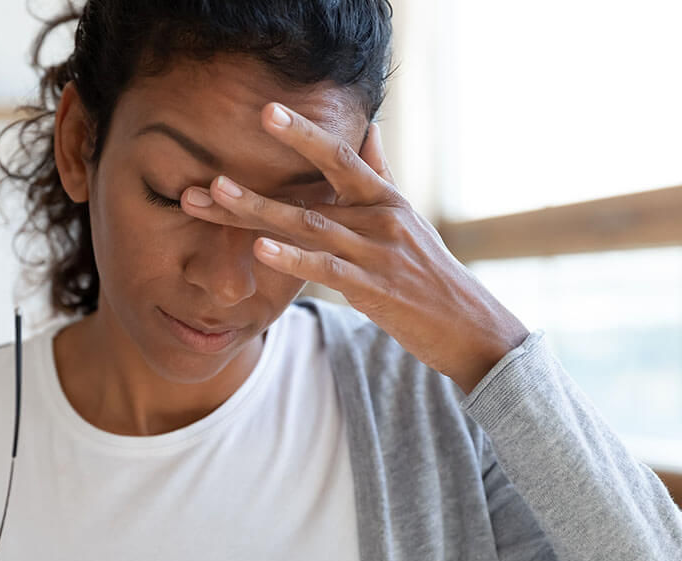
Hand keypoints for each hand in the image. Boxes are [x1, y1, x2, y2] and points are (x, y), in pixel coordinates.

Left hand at [178, 102, 530, 394]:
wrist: (468, 326)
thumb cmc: (430, 273)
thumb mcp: (408, 218)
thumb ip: (381, 175)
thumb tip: (369, 129)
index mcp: (385, 199)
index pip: (340, 157)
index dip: (303, 135)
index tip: (266, 113)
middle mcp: (380, 219)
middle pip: (312, 192)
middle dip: (258, 183)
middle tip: (213, 168)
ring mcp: (376, 253)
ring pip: (309, 226)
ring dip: (259, 212)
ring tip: (216, 196)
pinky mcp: (374, 289)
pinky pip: (326, 269)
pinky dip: (293, 258)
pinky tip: (260, 249)